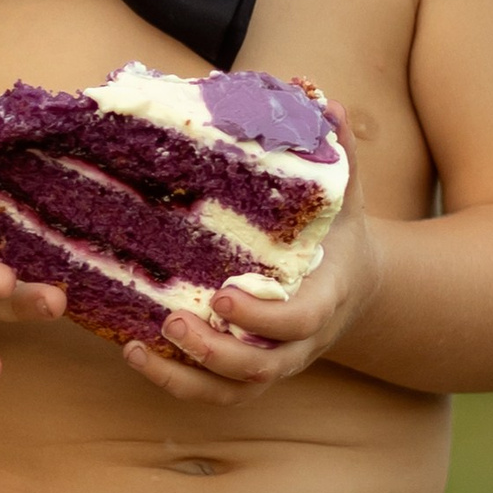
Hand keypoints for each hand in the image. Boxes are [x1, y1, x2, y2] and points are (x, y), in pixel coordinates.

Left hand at [120, 155, 383, 404]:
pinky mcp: (249, 372)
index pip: (298, 322)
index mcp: (324, 300)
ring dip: (184, 378)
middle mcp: (299, 344)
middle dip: (213, 351)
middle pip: (259, 366)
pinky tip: (136, 352)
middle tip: (171, 318)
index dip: (261, 317)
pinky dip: (176, 383)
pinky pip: (214, 393)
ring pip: (232, 390)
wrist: (356, 287)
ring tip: (140, 346)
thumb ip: (338, 153)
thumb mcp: (347, 196)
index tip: (223, 296)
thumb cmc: (340, 236)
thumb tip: (322, 99)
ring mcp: (274, 363)